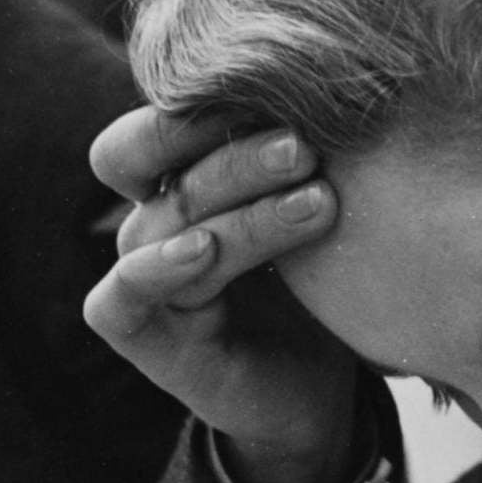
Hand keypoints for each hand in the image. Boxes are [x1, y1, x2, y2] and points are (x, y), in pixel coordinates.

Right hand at [83, 108, 358, 482]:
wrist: (318, 398)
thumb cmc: (321, 296)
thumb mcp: (321, 220)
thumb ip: (312, 164)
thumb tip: (357, 84)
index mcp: (188, 181)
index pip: (169, 122)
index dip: (212, 105)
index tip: (287, 91)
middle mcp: (154, 220)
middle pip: (174, 167)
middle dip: (241, 153)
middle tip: (308, 146)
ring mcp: (138, 274)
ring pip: (173, 225)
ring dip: (244, 210)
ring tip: (318, 201)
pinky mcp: (135, 331)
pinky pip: (125, 292)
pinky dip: (159, 266)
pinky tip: (205, 251)